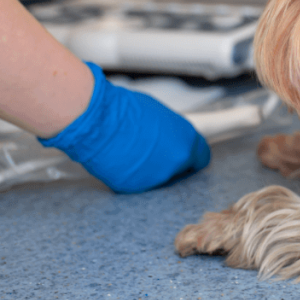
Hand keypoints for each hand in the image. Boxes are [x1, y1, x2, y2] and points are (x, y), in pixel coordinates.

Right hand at [40, 63, 209, 192]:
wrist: (98, 121)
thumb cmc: (125, 111)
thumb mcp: (161, 115)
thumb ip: (173, 132)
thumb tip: (171, 138)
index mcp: (187, 142)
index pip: (201, 158)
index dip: (192, 156)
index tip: (186, 157)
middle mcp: (176, 163)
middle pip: (180, 169)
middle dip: (170, 163)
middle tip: (154, 153)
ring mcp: (156, 178)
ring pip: (158, 178)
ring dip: (150, 169)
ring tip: (133, 152)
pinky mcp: (135, 188)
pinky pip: (138, 183)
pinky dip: (132, 175)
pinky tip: (122, 161)